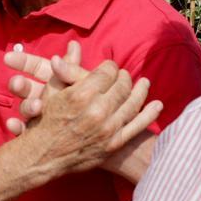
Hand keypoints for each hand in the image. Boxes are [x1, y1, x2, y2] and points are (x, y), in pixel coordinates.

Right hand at [2, 41, 88, 135]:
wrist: (87, 135)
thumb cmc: (88, 105)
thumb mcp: (77, 84)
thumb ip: (72, 67)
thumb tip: (73, 45)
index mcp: (52, 81)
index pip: (34, 67)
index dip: (22, 61)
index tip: (8, 58)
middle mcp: (40, 96)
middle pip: (24, 87)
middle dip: (18, 84)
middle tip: (16, 84)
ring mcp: (38, 116)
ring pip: (26, 108)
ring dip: (27, 106)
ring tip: (36, 107)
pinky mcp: (35, 133)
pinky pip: (23, 129)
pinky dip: (17, 127)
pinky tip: (13, 126)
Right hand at [13, 52, 162, 178]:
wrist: (43, 156)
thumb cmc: (44, 120)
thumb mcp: (51, 90)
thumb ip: (67, 68)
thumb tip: (74, 44)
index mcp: (81, 94)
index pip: (108, 70)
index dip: (109, 67)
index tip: (108, 69)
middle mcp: (97, 110)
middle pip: (123, 84)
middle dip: (124, 77)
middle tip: (123, 76)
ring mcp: (107, 128)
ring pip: (133, 102)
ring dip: (140, 90)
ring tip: (143, 84)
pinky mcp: (113, 143)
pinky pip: (137, 125)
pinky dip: (150, 113)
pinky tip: (157, 104)